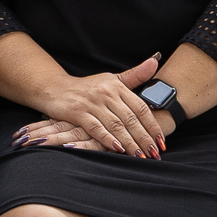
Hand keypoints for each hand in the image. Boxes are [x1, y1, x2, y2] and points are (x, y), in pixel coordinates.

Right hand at [16, 55, 166, 159]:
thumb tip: (155, 60)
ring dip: (130, 142)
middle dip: (144, 138)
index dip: (152, 125)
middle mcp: (106, 93)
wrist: (54, 88)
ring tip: (140, 156)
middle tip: (155, 153)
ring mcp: (92, 103)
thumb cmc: (86, 87)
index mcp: (117, 86)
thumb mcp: (111, 79)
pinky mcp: (78, 112)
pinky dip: (107, 139)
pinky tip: (117, 149)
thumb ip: (134, 75)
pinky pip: (96, 128)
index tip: (162, 140)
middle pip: (131, 118)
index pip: (141, 107)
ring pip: (116, 125)